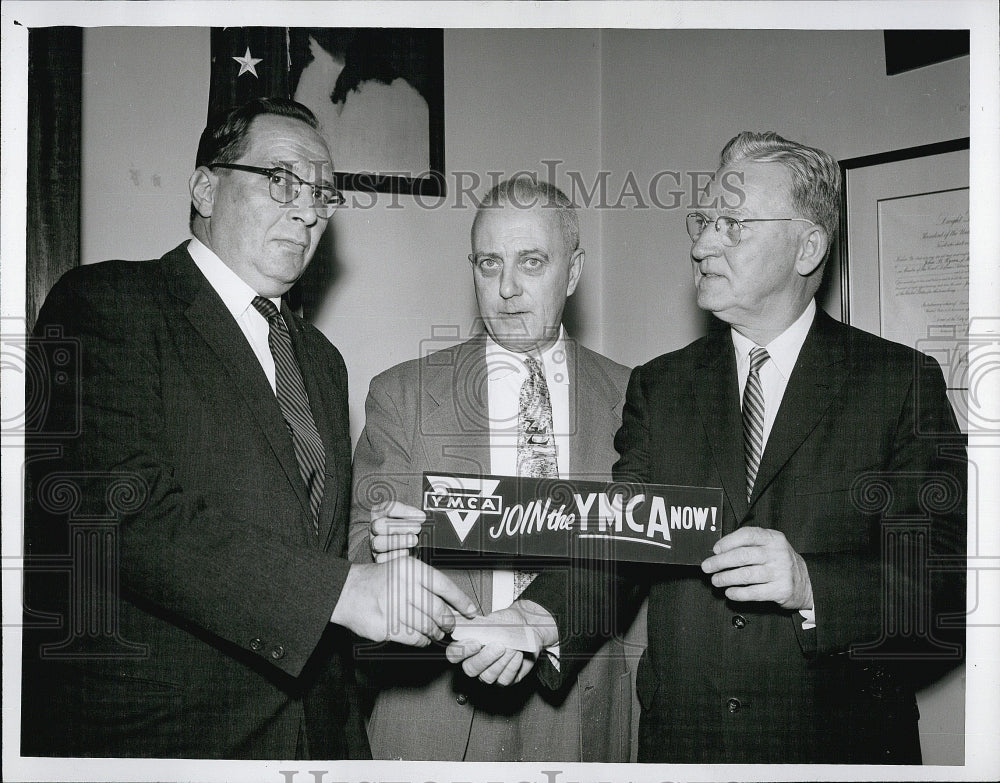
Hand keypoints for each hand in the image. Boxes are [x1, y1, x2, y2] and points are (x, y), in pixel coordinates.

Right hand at [331, 555, 477, 646]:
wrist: (346, 591)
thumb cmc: (380, 581)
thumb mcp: (402, 570)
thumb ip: (425, 585)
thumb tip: (453, 605)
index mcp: (411, 569)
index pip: (444, 586)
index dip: (461, 601)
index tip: (471, 611)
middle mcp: (403, 586)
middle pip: (438, 610)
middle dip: (448, 622)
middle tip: (450, 626)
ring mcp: (393, 607)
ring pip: (427, 627)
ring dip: (435, 633)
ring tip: (435, 632)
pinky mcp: (385, 626)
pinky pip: (413, 638)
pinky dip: (421, 641)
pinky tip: (421, 638)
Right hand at [369, 501, 424, 562]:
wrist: (405, 543)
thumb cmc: (407, 526)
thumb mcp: (409, 516)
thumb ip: (413, 515)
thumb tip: (421, 516)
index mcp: (380, 512)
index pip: (387, 508)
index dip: (404, 512)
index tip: (420, 516)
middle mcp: (374, 527)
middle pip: (379, 526)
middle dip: (400, 527)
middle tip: (417, 529)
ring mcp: (374, 543)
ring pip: (378, 543)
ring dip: (398, 541)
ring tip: (414, 540)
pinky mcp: (377, 557)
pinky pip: (381, 559)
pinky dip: (394, 555)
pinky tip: (406, 552)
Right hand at [444, 601, 558, 684]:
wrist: (526, 627)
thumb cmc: (507, 622)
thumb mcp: (495, 619)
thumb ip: (484, 626)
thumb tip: (479, 631)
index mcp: (466, 646)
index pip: (453, 654)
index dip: (463, 651)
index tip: (477, 642)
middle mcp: (474, 663)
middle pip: (470, 669)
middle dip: (485, 658)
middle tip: (499, 646)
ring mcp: (488, 673)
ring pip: (488, 676)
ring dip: (501, 661)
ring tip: (512, 647)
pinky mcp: (504, 680)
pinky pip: (504, 679)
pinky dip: (512, 666)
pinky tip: (518, 654)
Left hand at [701, 526, 812, 610]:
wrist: (806, 582)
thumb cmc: (780, 562)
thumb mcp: (770, 545)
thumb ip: (750, 544)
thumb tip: (719, 550)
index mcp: (773, 538)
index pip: (747, 535)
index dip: (728, 541)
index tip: (715, 549)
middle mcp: (777, 553)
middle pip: (743, 556)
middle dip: (720, 562)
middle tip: (707, 567)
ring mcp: (780, 572)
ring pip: (746, 575)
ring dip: (726, 578)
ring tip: (716, 580)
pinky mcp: (781, 590)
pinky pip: (754, 592)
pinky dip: (738, 593)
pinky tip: (729, 592)